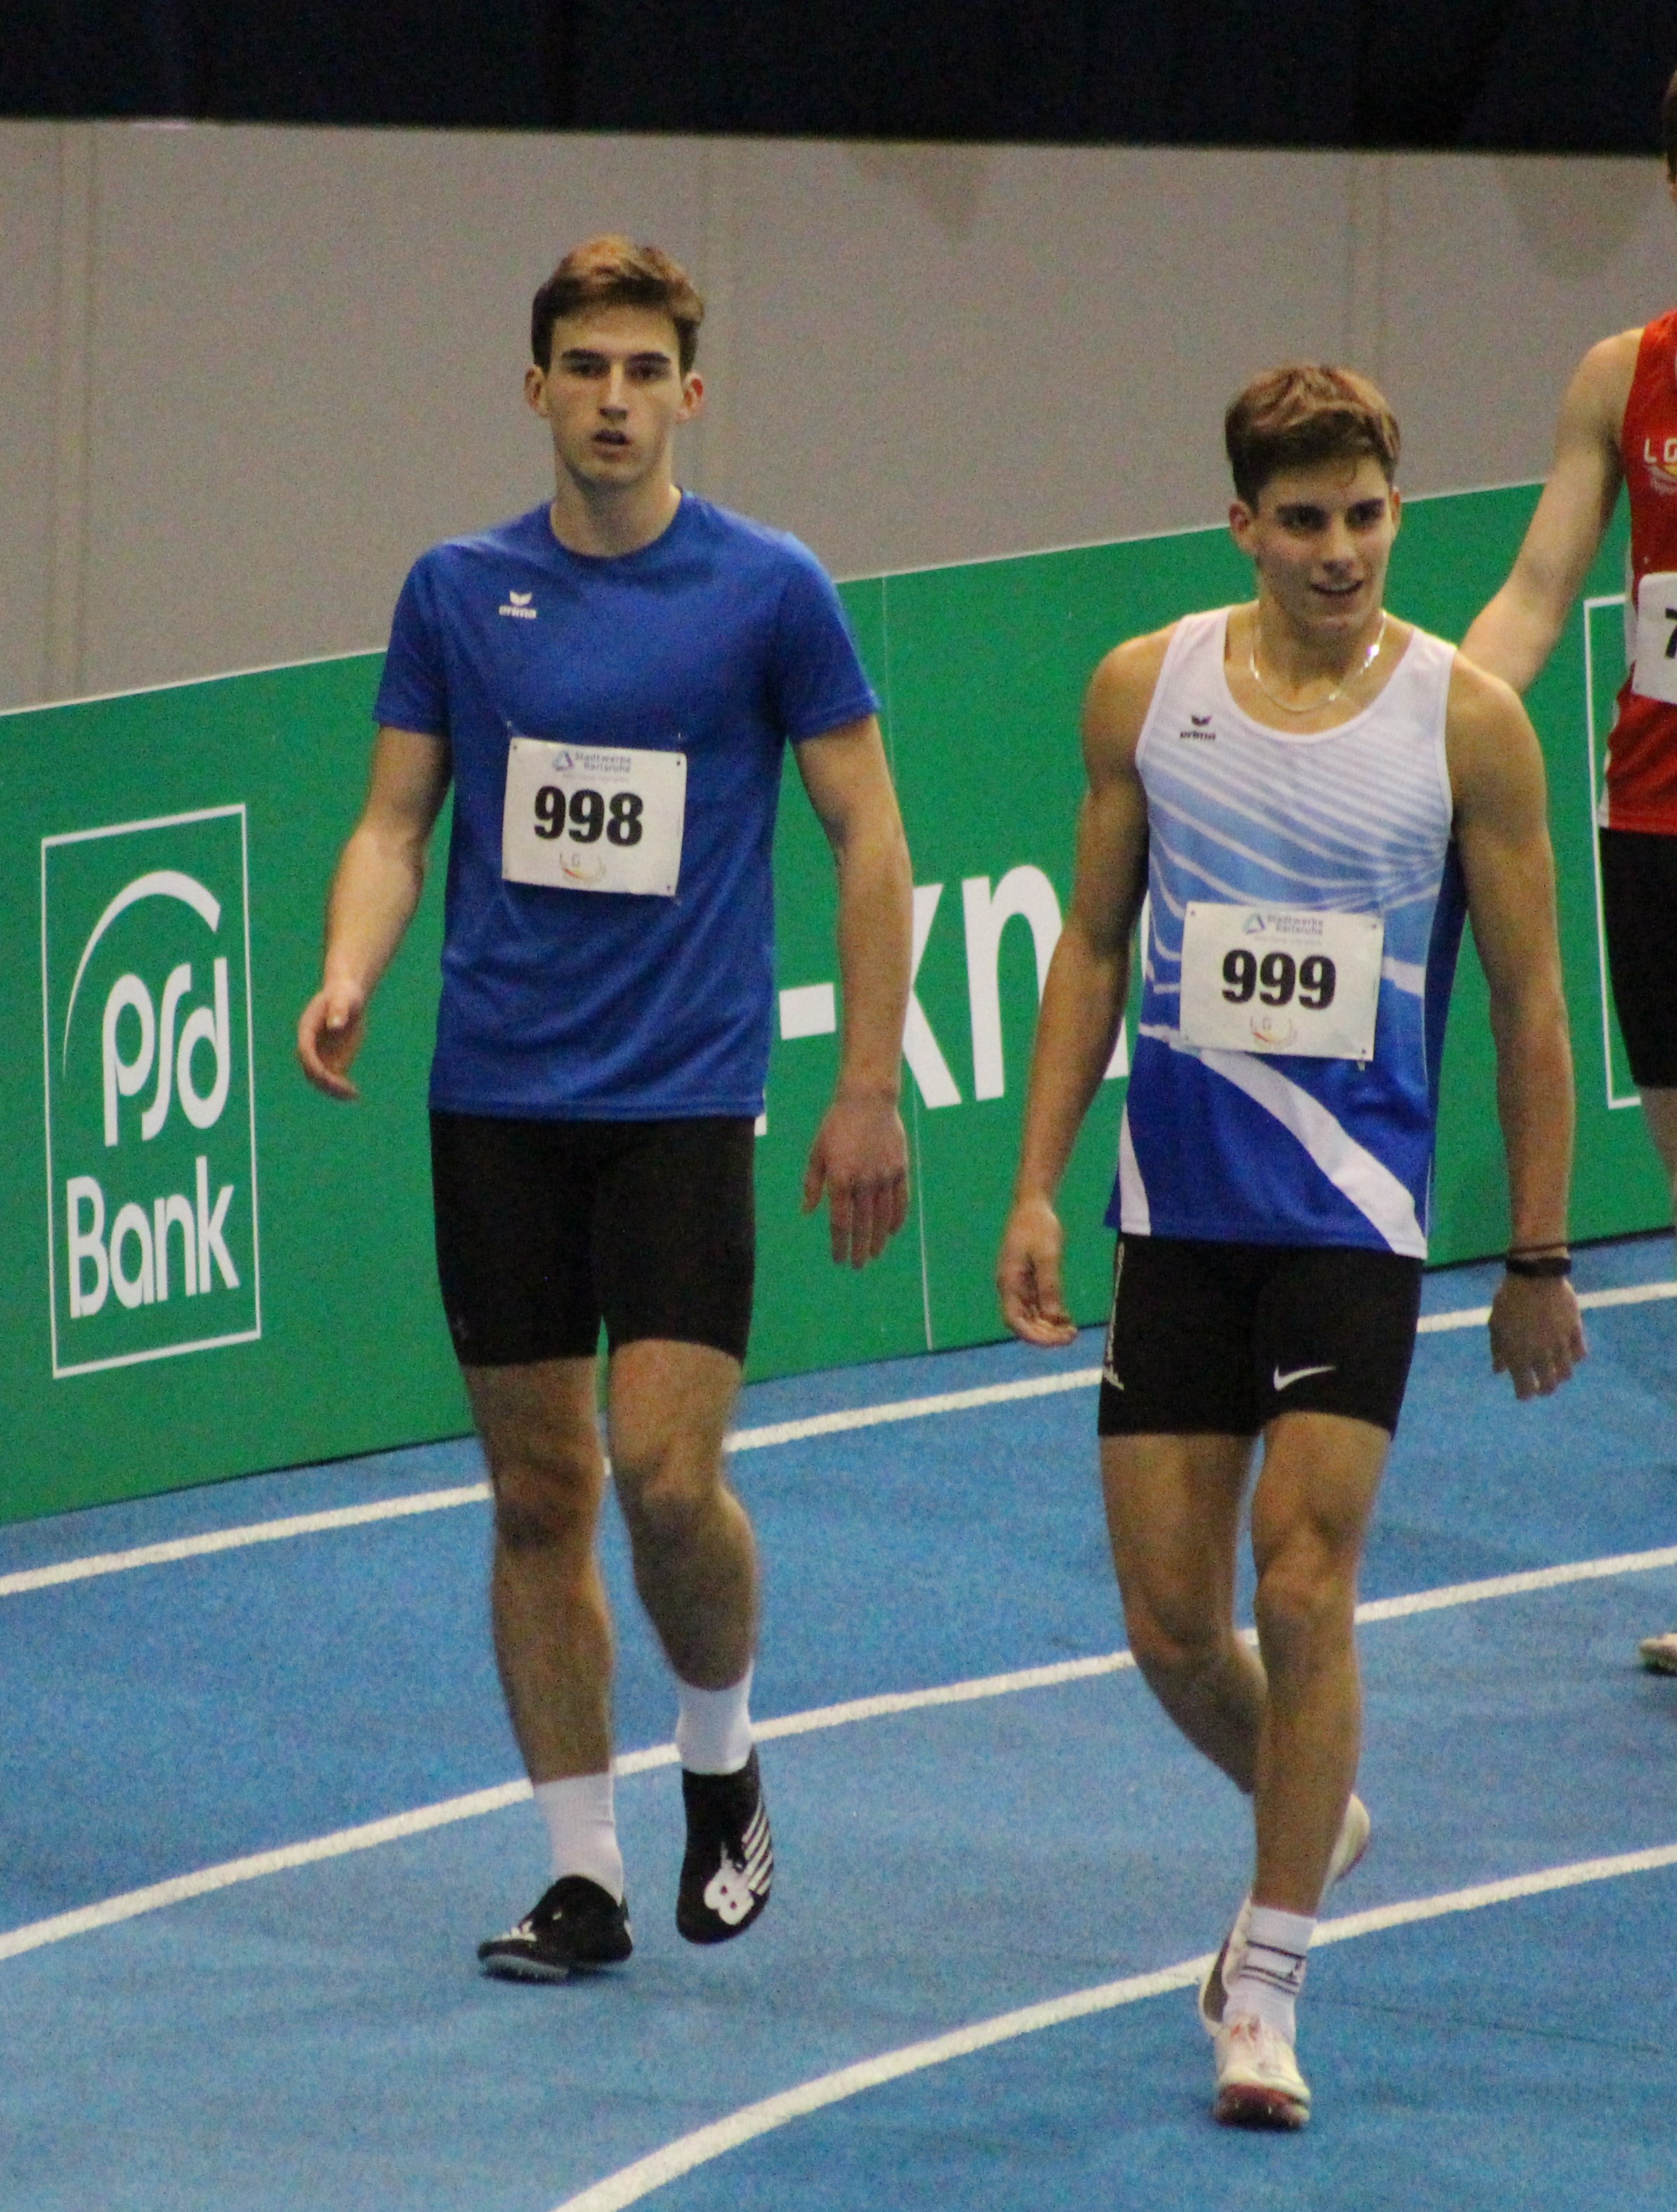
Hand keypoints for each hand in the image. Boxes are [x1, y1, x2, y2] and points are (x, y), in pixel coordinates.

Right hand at [296, 980, 367, 1100]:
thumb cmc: (344, 995)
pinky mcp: (332, 1061)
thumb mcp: (343, 999)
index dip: (314, 1065)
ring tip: (352, 1096)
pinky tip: (355, 1095)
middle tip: (346, 1089)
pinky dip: (341, 1089)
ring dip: (334, 1091)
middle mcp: (310, 1046)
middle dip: (326, 1082)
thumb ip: (339, 1011)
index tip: (329, 1076)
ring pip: (320, 1080)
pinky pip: (333, 1080)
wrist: (347, 999)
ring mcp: (320, 1055)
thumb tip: (334, 1025)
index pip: (306, 1052)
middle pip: (310, 1070)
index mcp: (307, 1030)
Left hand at [801, 1092, 908, 1266]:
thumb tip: (807, 1212)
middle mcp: (863, 1181)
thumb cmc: (836, 1125)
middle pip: (863, 1225)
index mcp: (840, 1178)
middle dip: (859, 1249)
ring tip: (874, 1254)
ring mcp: (884, 1176)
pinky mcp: (900, 1168)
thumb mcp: (817, 1152)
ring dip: (878, 1239)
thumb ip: (813, 1184)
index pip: (840, 1222)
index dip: (839, 1243)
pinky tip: (892, 1231)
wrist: (868, 1099)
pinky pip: (900, 1200)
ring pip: (883, 1216)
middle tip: (857, 1266)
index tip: (838, 1259)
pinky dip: (897, 1218)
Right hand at [997, 1196, 1076, 1346]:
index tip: (1058, 1339)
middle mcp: (1010, 1288)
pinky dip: (1050, 1315)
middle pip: (1023, 1323)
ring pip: (1031, 1316)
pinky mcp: (1028, 1280)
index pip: (1015, 1321)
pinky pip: (1037, 1305)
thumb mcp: (1047, 1256)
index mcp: (1008, 1282)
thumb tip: (1053, 1317)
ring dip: (1049, 1327)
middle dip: (1046, 1334)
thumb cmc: (1038, 1226)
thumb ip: (1049, 1287)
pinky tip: (1067, 1320)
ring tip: (1071, 1332)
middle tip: (1071, 1337)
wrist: (1033, 1204)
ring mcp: (1018, 1285)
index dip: (1034, 1336)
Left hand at [1488, 1272, 1586, 1399]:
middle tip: (1542, 1386)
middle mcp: (1541, 1354)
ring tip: (1556, 1372)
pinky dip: (1575, 1358)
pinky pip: (1580, 1353)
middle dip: (1545, 1389)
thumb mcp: (1496, 1325)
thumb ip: (1498, 1350)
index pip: (1525, 1388)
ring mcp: (1561, 1344)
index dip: (1525, 1395)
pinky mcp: (1576, 1331)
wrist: (1535, 1276)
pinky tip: (1570, 1354)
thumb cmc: (1509, 1299)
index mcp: (1519, 1354)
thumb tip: (1499, 1371)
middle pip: (1549, 1385)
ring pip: (1567, 1373)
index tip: (1524, 1395)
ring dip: (1560, 1376)